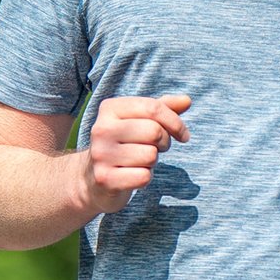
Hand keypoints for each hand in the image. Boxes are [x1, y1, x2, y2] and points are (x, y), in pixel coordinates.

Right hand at [79, 93, 188, 214]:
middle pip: (154, 131)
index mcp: (110, 108)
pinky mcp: (104, 179)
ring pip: (151, 155)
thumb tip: (187, 100)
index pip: (153, 108)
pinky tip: (132, 175)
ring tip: (139, 161)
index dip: (175, 122)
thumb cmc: (124, 144)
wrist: (92, 179)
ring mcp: (101, 154)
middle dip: (164, 142)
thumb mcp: (139, 121)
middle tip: (155, 148)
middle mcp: (101, 129)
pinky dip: (145, 178)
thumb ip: (163, 108)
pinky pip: (143, 177)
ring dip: (152, 161)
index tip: (183, 135)